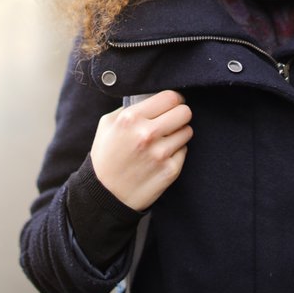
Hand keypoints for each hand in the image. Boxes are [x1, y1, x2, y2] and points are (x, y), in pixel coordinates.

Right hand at [90, 90, 193, 211]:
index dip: (174, 99)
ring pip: (187, 131)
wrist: (105, 195)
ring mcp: (160, 153)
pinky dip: (176, 152)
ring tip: (164, 140)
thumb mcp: (107, 125)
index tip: (172, 104)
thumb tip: (151, 98)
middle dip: (180, 114)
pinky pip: (184, 151)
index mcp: (131, 118)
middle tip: (172, 120)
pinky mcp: (170, 170)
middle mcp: (147, 134)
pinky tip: (162, 157)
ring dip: (179, 133)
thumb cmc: (105, 157)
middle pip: (184, 112)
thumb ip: (129, 108)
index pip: (170, 97)